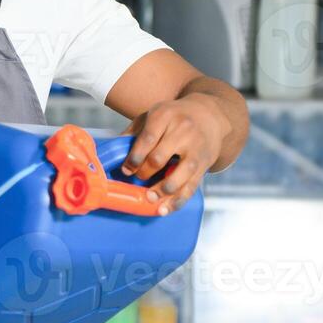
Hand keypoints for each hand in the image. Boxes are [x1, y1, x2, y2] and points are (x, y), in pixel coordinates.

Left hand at [120, 93, 227, 214]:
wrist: (209, 114)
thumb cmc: (175, 116)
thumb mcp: (154, 114)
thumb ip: (134, 131)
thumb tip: (114, 150)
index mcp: (165, 116)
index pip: (147, 140)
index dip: (134, 158)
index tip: (127, 170)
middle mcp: (182, 131)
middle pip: (159, 159)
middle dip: (144, 173)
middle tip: (138, 179)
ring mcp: (195, 148)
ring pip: (178, 175)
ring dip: (161, 190)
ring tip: (150, 197)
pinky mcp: (204, 164)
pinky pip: (191, 186)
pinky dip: (177, 201)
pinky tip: (165, 209)